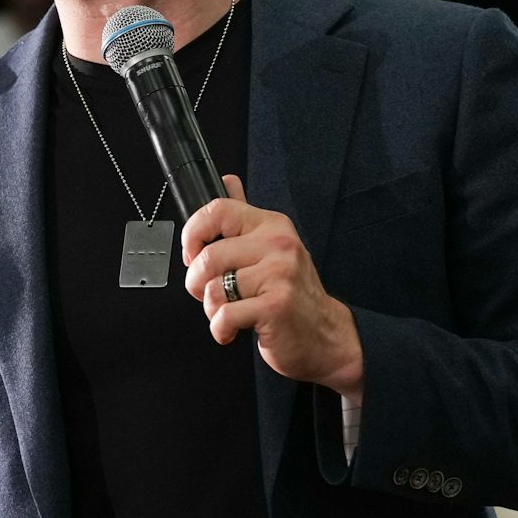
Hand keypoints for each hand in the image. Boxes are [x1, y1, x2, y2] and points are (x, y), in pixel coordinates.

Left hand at [183, 175, 362, 399]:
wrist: (326, 336)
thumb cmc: (292, 294)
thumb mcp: (271, 248)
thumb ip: (243, 217)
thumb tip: (227, 181)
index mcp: (272, 226)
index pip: (218, 209)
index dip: (192, 233)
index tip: (191, 254)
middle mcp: (278, 245)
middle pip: (208, 256)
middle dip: (196, 283)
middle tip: (210, 293)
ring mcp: (280, 274)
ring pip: (212, 288)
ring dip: (211, 309)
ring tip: (229, 311)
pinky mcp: (276, 306)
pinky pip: (225, 315)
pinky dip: (220, 329)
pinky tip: (233, 329)